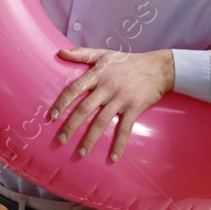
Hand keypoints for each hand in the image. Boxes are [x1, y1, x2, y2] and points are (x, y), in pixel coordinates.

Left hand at [50, 48, 174, 161]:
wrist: (158, 67)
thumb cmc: (128, 61)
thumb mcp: (104, 54)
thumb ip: (82, 54)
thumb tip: (60, 52)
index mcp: (98, 74)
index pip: (74, 89)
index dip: (62, 103)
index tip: (52, 117)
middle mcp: (107, 86)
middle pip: (85, 108)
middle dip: (71, 126)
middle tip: (60, 140)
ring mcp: (121, 98)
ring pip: (102, 121)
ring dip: (90, 139)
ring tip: (81, 152)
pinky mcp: (135, 108)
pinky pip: (125, 129)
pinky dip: (119, 144)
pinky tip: (113, 157)